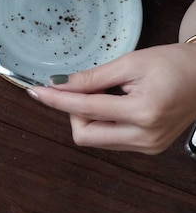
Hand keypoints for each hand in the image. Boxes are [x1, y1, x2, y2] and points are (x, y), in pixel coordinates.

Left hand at [27, 44, 195, 153]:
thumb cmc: (175, 64)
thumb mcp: (131, 63)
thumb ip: (93, 77)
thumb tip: (59, 84)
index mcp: (144, 112)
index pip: (86, 109)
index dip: (58, 100)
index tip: (37, 92)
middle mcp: (145, 136)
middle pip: (84, 135)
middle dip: (74, 113)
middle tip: (82, 90)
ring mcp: (148, 147)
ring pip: (95, 140)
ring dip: (88, 118)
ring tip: (108, 95)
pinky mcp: (148, 149)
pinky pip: (110, 140)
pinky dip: (102, 123)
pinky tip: (115, 106)